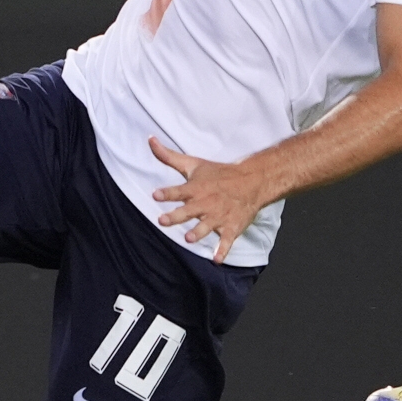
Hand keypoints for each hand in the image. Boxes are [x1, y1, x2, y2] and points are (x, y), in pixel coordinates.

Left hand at [148, 138, 271, 263]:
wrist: (251, 181)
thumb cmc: (218, 173)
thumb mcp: (193, 164)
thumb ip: (168, 156)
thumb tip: (150, 140)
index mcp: (196, 189)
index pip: (178, 191)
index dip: (167, 193)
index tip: (155, 195)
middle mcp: (206, 203)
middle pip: (189, 211)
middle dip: (176, 216)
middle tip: (162, 220)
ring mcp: (219, 216)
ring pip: (207, 226)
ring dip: (198, 232)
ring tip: (189, 238)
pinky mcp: (231, 227)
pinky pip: (227, 241)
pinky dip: (223, 250)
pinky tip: (216, 260)